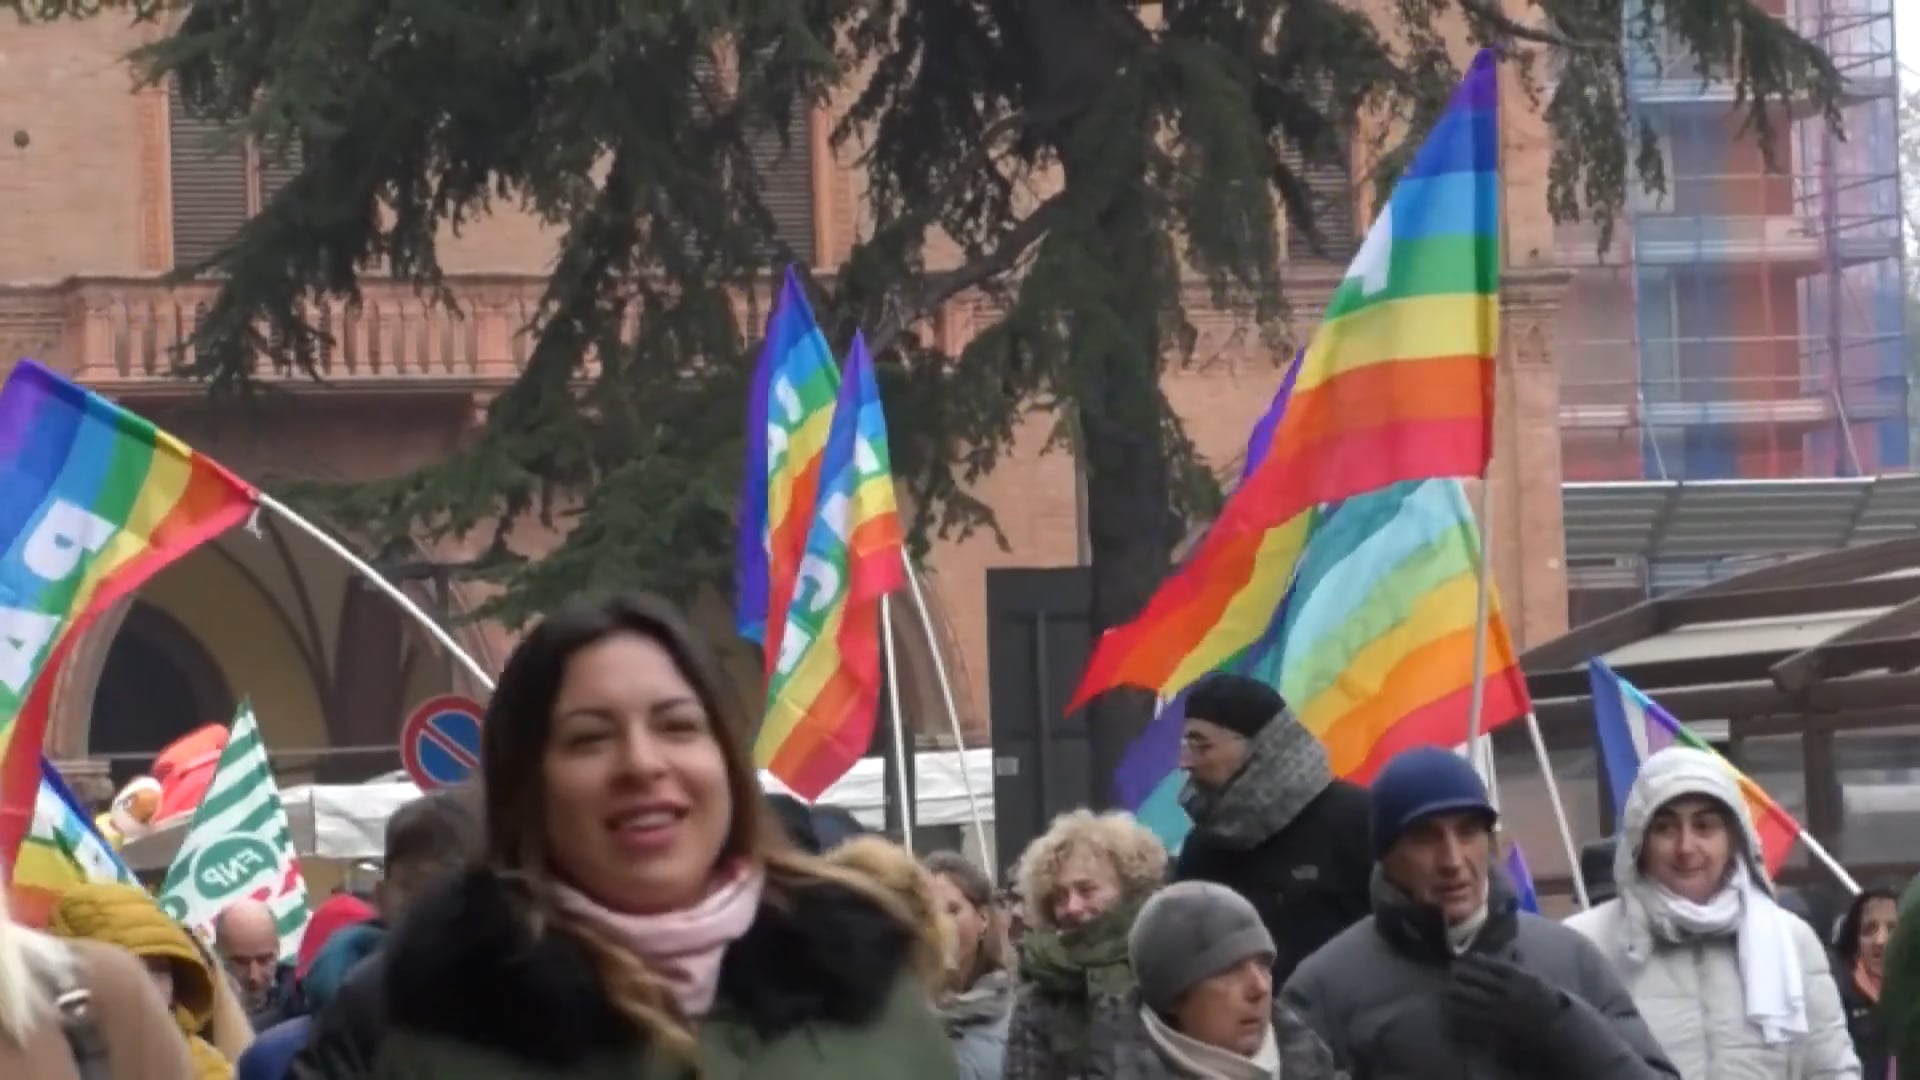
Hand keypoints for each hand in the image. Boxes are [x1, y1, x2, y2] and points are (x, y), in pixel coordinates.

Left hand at [1443, 954, 1566, 1047]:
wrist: (1558, 1026)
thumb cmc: (1544, 998)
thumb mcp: (1535, 978)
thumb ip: (1519, 964)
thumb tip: (1511, 947)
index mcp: (1520, 978)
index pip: (1494, 966)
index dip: (1476, 961)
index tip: (1463, 958)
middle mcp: (1511, 992)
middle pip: (1481, 981)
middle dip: (1463, 976)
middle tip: (1448, 972)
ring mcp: (1505, 1010)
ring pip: (1476, 1000)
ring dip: (1458, 996)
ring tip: (1444, 992)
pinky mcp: (1501, 1026)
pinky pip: (1479, 1020)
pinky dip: (1464, 1017)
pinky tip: (1452, 1013)